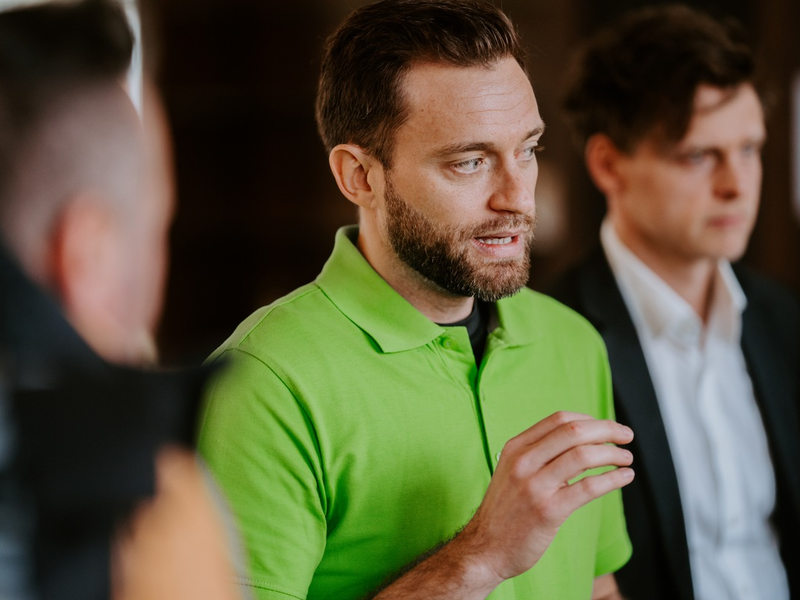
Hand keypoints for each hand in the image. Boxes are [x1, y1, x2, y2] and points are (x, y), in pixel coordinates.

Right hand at [456, 411, 633, 585]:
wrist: (485, 548)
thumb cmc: (505, 511)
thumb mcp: (512, 471)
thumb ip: (539, 455)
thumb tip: (580, 441)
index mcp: (516, 448)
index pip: (559, 419)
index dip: (590, 419)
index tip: (607, 427)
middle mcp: (523, 462)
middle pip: (574, 431)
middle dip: (607, 430)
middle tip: (626, 436)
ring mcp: (535, 486)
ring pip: (583, 456)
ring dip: (613, 453)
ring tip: (626, 458)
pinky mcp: (548, 511)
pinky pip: (588, 487)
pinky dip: (612, 479)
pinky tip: (624, 477)